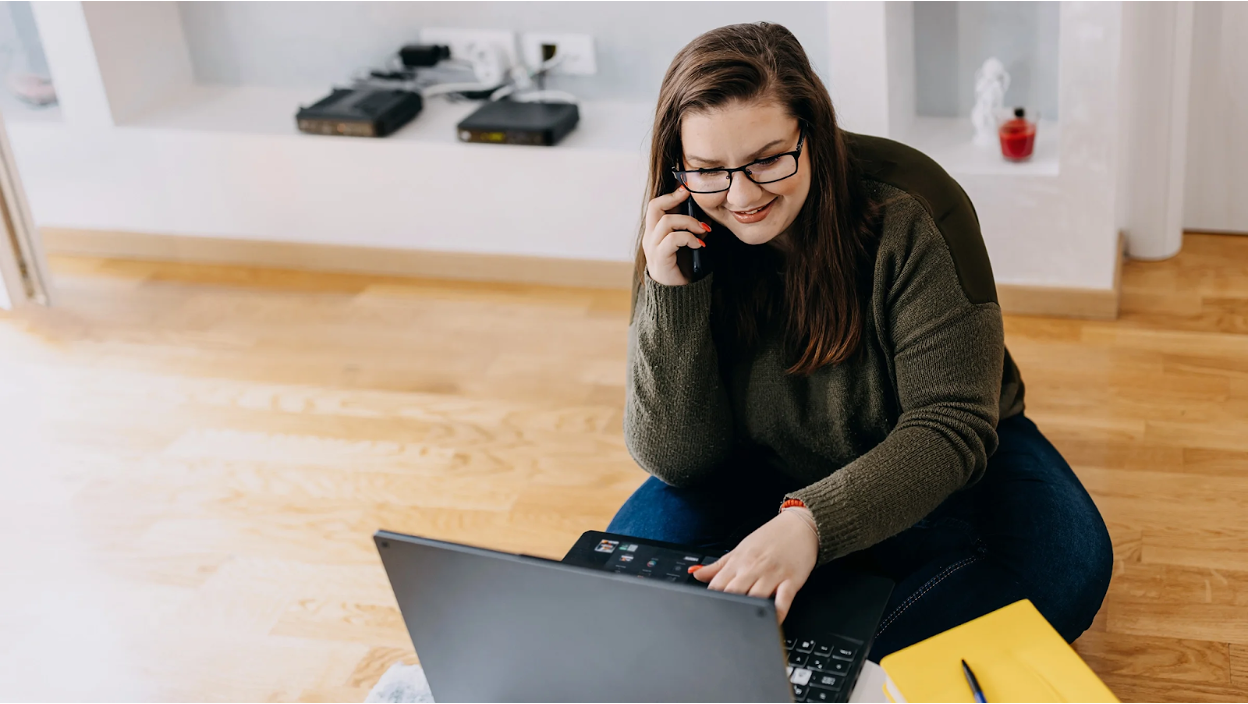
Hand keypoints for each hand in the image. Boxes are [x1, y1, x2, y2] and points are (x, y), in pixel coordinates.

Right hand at [643, 186, 710, 285]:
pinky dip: (688, 237)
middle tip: (690, 194)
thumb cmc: (681, 269)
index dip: (671, 194)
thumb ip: (690, 231)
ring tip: (703, 230)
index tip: (686, 187)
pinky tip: (699, 244)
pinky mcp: (660, 258)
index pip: (657, 205)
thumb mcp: (687, 245)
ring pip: (666, 221)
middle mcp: (650, 237)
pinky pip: (672, 239)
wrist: (676, 296)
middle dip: (673, 197)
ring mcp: (653, 247)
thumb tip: (703, 218)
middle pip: (654, 206)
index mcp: (654, 232)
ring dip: (688, 222)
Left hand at [692, 509, 817, 621]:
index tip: (708, 612)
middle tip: (724, 624)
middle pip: (733, 592)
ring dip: (751, 611)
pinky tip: (773, 621)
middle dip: (727, 609)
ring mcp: (772, 574)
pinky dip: (777, 613)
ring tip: (746, 626)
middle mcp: (753, 568)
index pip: (717, 585)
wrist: (799, 526)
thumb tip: (696, 574)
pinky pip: (783, 600)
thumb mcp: (740, 549)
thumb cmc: (770, 538)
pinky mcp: (791, 580)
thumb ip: (718, 565)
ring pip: (756, 596)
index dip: (710, 601)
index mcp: (738, 561)